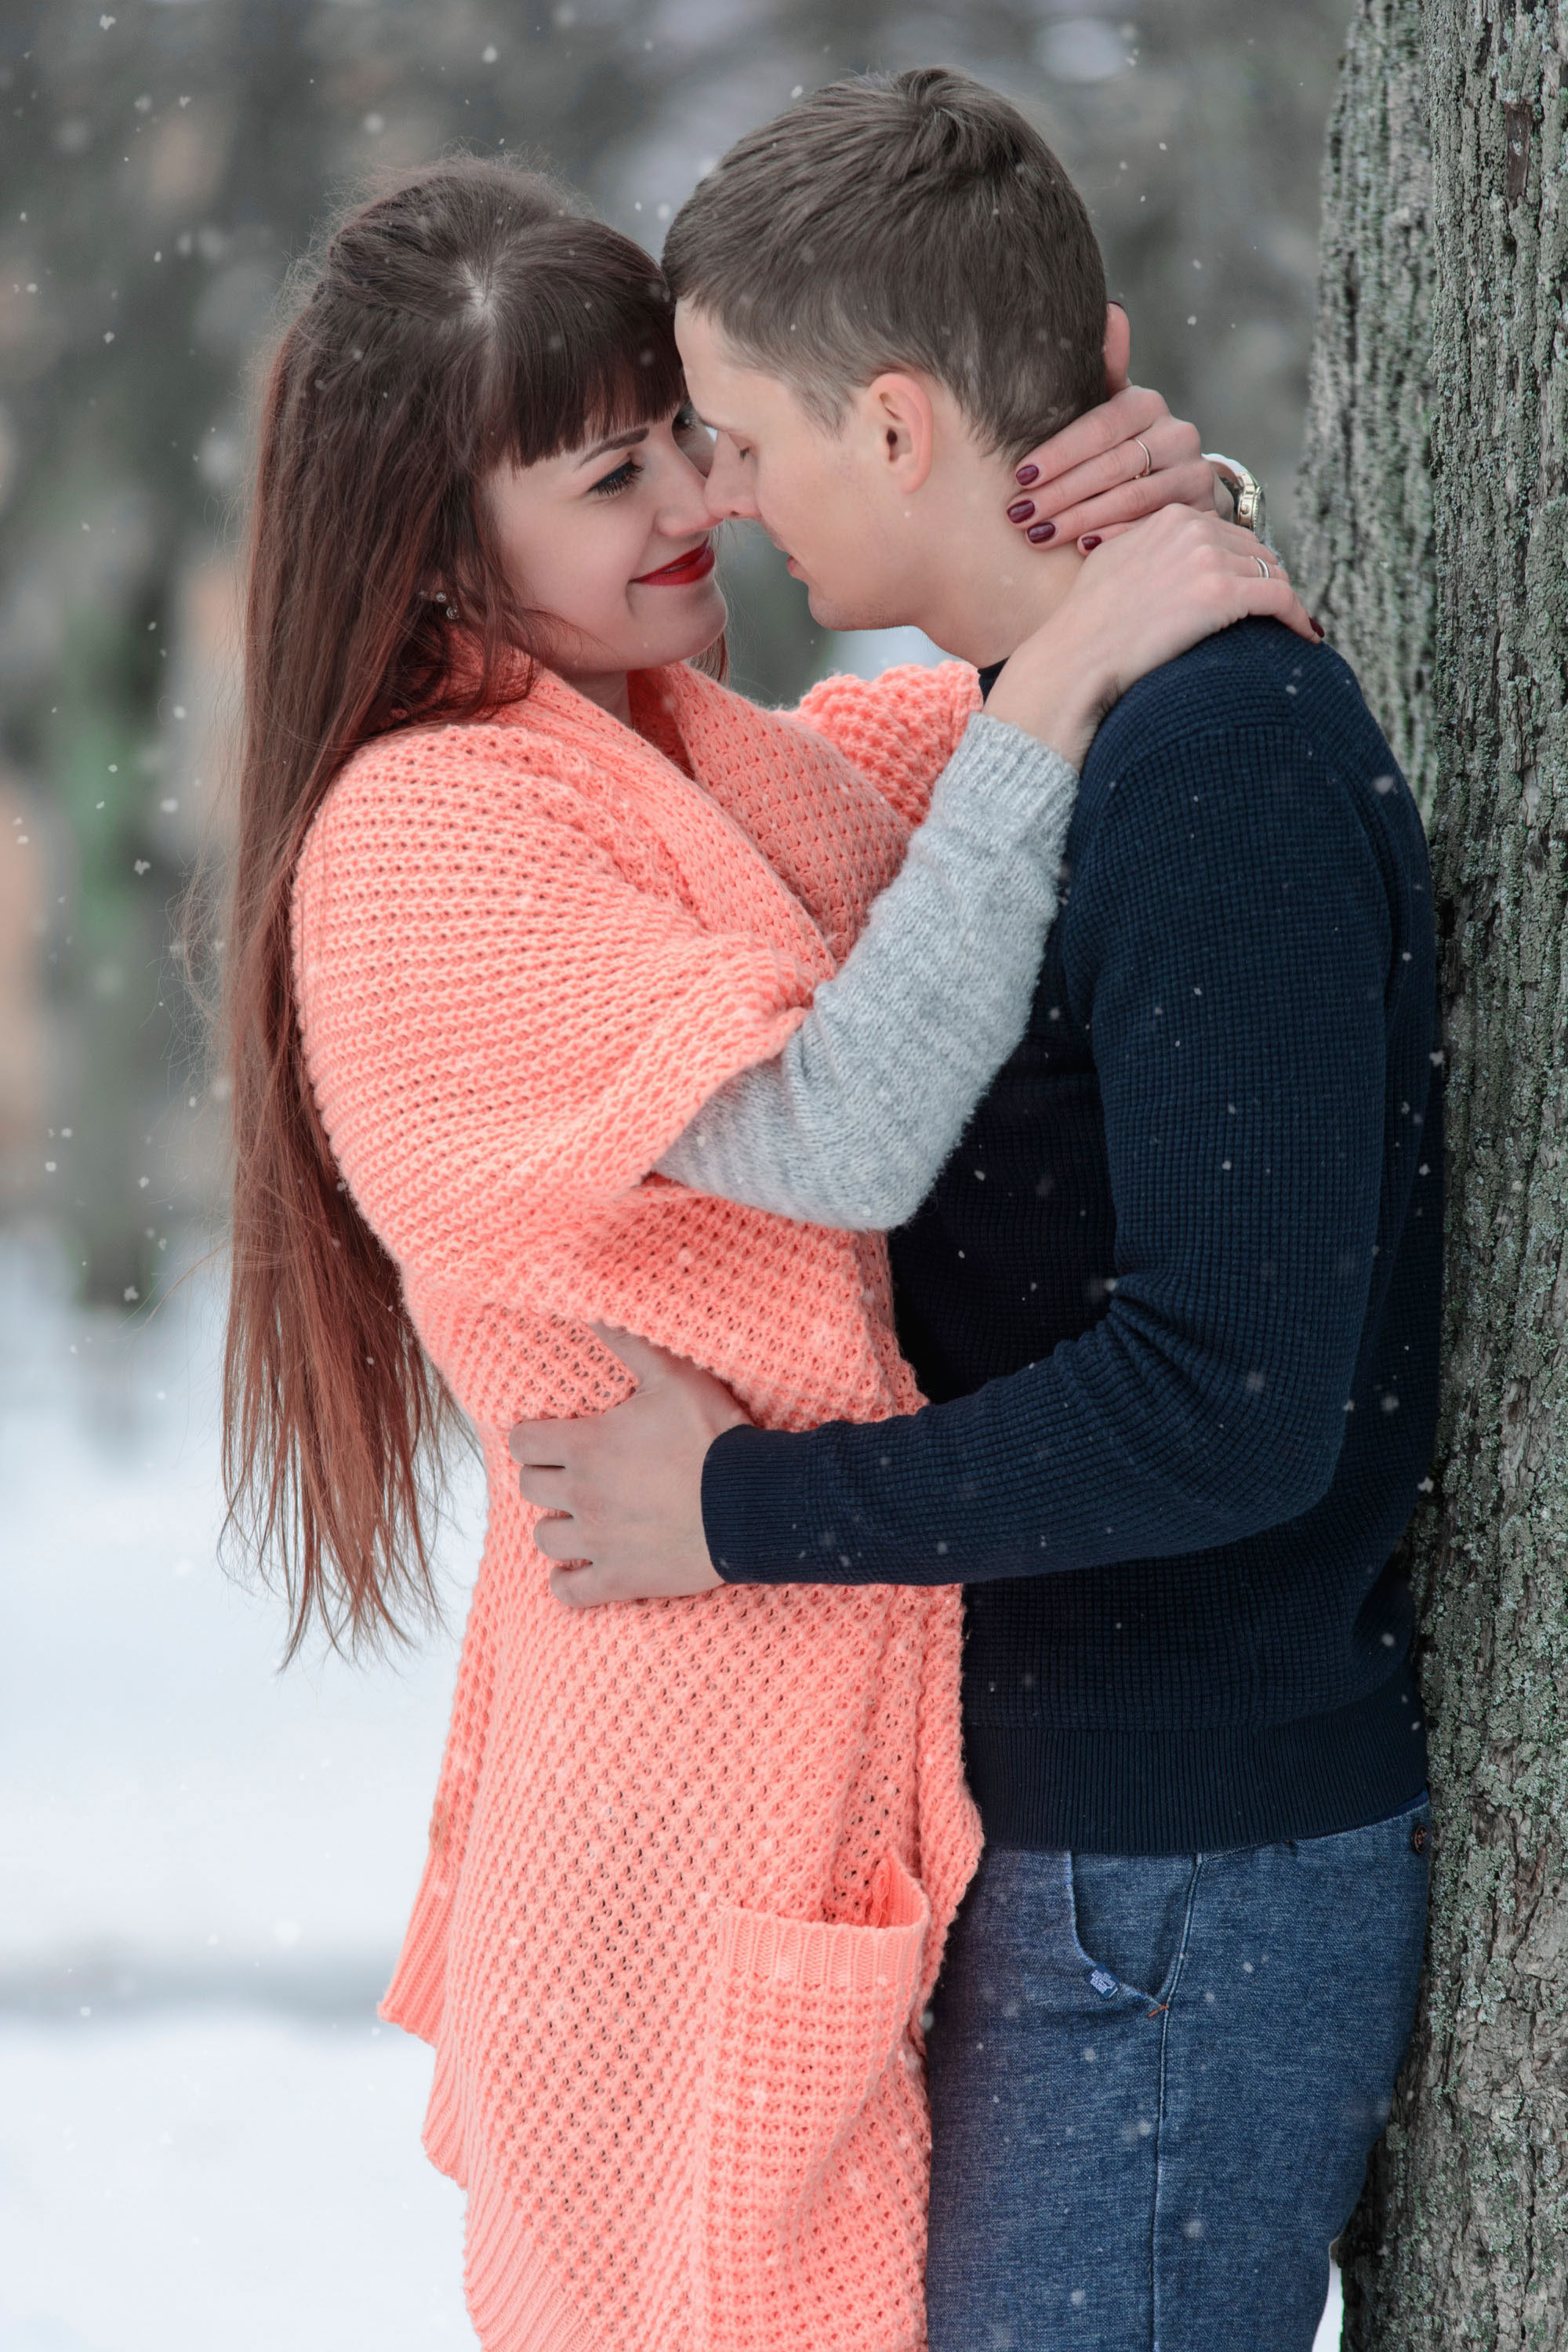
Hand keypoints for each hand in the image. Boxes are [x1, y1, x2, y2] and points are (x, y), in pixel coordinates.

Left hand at [508, 1325, 747, 1606]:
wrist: (751, 1502)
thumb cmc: (712, 1436)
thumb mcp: (674, 1376)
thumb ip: (629, 1342)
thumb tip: (592, 1307)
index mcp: (586, 1446)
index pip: (523, 1442)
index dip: (534, 1437)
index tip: (552, 1437)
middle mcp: (582, 1496)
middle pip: (530, 1489)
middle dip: (545, 1478)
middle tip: (571, 1473)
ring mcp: (598, 1542)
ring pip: (545, 1539)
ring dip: (556, 1527)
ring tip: (579, 1518)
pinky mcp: (621, 1579)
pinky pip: (569, 1593)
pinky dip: (567, 1584)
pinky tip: (579, 1571)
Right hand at [985, 506, 1319, 771]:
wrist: (1075, 658)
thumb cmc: (1084, 624)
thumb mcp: (1110, 562)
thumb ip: (1144, 546)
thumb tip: (1163, 559)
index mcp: (1169, 517)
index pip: (1226, 533)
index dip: (1241, 564)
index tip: (1248, 591)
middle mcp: (1192, 528)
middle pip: (1255, 549)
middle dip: (1263, 581)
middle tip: (1272, 614)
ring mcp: (1208, 558)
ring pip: (1273, 572)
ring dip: (1281, 602)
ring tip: (1289, 628)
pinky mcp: (1222, 592)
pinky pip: (1281, 598)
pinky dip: (1296, 617)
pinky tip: (1304, 636)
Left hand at [1005, 384, 1219, 551]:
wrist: (1180, 484)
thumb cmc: (1125, 446)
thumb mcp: (1110, 409)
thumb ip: (1104, 370)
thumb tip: (1111, 310)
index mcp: (1146, 405)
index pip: (1098, 427)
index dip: (1059, 453)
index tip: (1020, 476)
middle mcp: (1176, 433)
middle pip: (1111, 465)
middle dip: (1060, 493)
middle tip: (1019, 516)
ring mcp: (1193, 472)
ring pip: (1131, 498)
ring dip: (1080, 519)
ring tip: (1038, 535)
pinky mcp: (1200, 508)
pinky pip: (1153, 525)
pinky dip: (1117, 537)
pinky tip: (1082, 549)